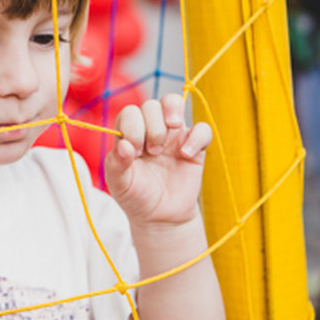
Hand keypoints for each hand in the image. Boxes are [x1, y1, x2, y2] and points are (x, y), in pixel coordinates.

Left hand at [103, 94, 211, 230]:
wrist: (161, 217)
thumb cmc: (136, 196)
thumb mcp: (119, 184)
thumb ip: (116, 164)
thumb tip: (123, 145)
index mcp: (130, 134)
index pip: (130, 112)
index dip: (132, 126)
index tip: (134, 151)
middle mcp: (151, 129)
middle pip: (152, 105)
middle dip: (151, 126)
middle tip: (152, 152)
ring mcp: (174, 136)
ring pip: (174, 103)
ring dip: (171, 114)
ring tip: (167, 139)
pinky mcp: (195, 147)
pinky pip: (202, 129)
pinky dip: (196, 138)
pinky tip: (186, 155)